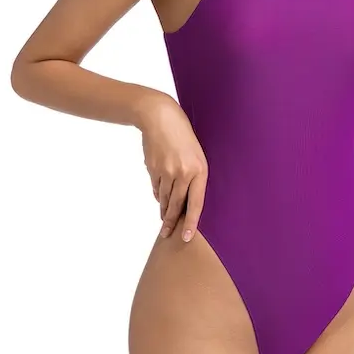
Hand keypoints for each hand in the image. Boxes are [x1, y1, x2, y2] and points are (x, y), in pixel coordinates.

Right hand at [138, 94, 207, 242]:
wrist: (160, 117)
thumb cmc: (182, 136)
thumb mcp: (196, 155)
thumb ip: (192, 177)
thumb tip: (180, 200)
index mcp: (200, 170)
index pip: (196, 203)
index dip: (191, 222)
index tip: (186, 237)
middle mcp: (183, 173)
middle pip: (176, 205)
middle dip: (171, 222)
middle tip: (167, 234)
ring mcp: (167, 171)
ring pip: (164, 198)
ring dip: (163, 209)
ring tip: (164, 218)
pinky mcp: (153, 169)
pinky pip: (156, 187)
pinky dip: (157, 192)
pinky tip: (159, 192)